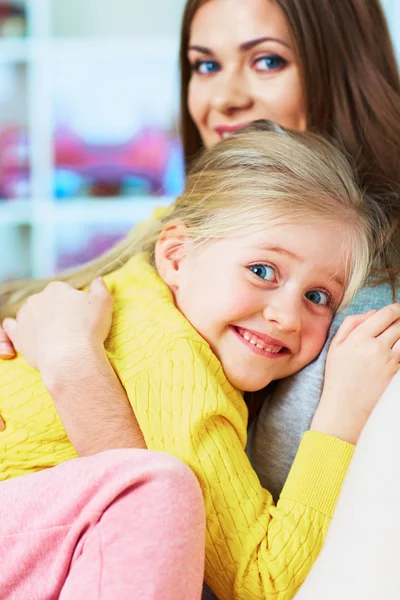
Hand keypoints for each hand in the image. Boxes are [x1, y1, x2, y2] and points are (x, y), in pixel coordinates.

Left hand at [2, 277, 112, 379]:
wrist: (70, 357)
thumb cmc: (88, 328)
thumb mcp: (104, 302)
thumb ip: (100, 287)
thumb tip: (98, 280)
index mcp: (57, 288)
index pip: (66, 292)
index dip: (75, 304)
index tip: (82, 317)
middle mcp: (37, 298)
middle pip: (48, 302)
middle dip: (57, 311)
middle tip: (71, 327)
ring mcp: (24, 317)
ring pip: (31, 313)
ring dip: (39, 320)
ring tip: (54, 335)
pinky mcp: (17, 335)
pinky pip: (11, 327)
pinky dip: (16, 327)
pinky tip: (24, 332)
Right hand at [311, 304, 399, 443]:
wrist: (345, 408)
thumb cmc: (338, 377)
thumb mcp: (336, 347)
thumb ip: (350, 324)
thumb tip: (372, 313)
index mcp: (359, 338)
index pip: (385, 314)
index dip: (395, 308)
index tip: (397, 309)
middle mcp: (376, 347)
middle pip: (399, 324)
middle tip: (399, 322)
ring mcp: (388, 361)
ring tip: (397, 337)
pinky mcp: (396, 374)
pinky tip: (396, 351)